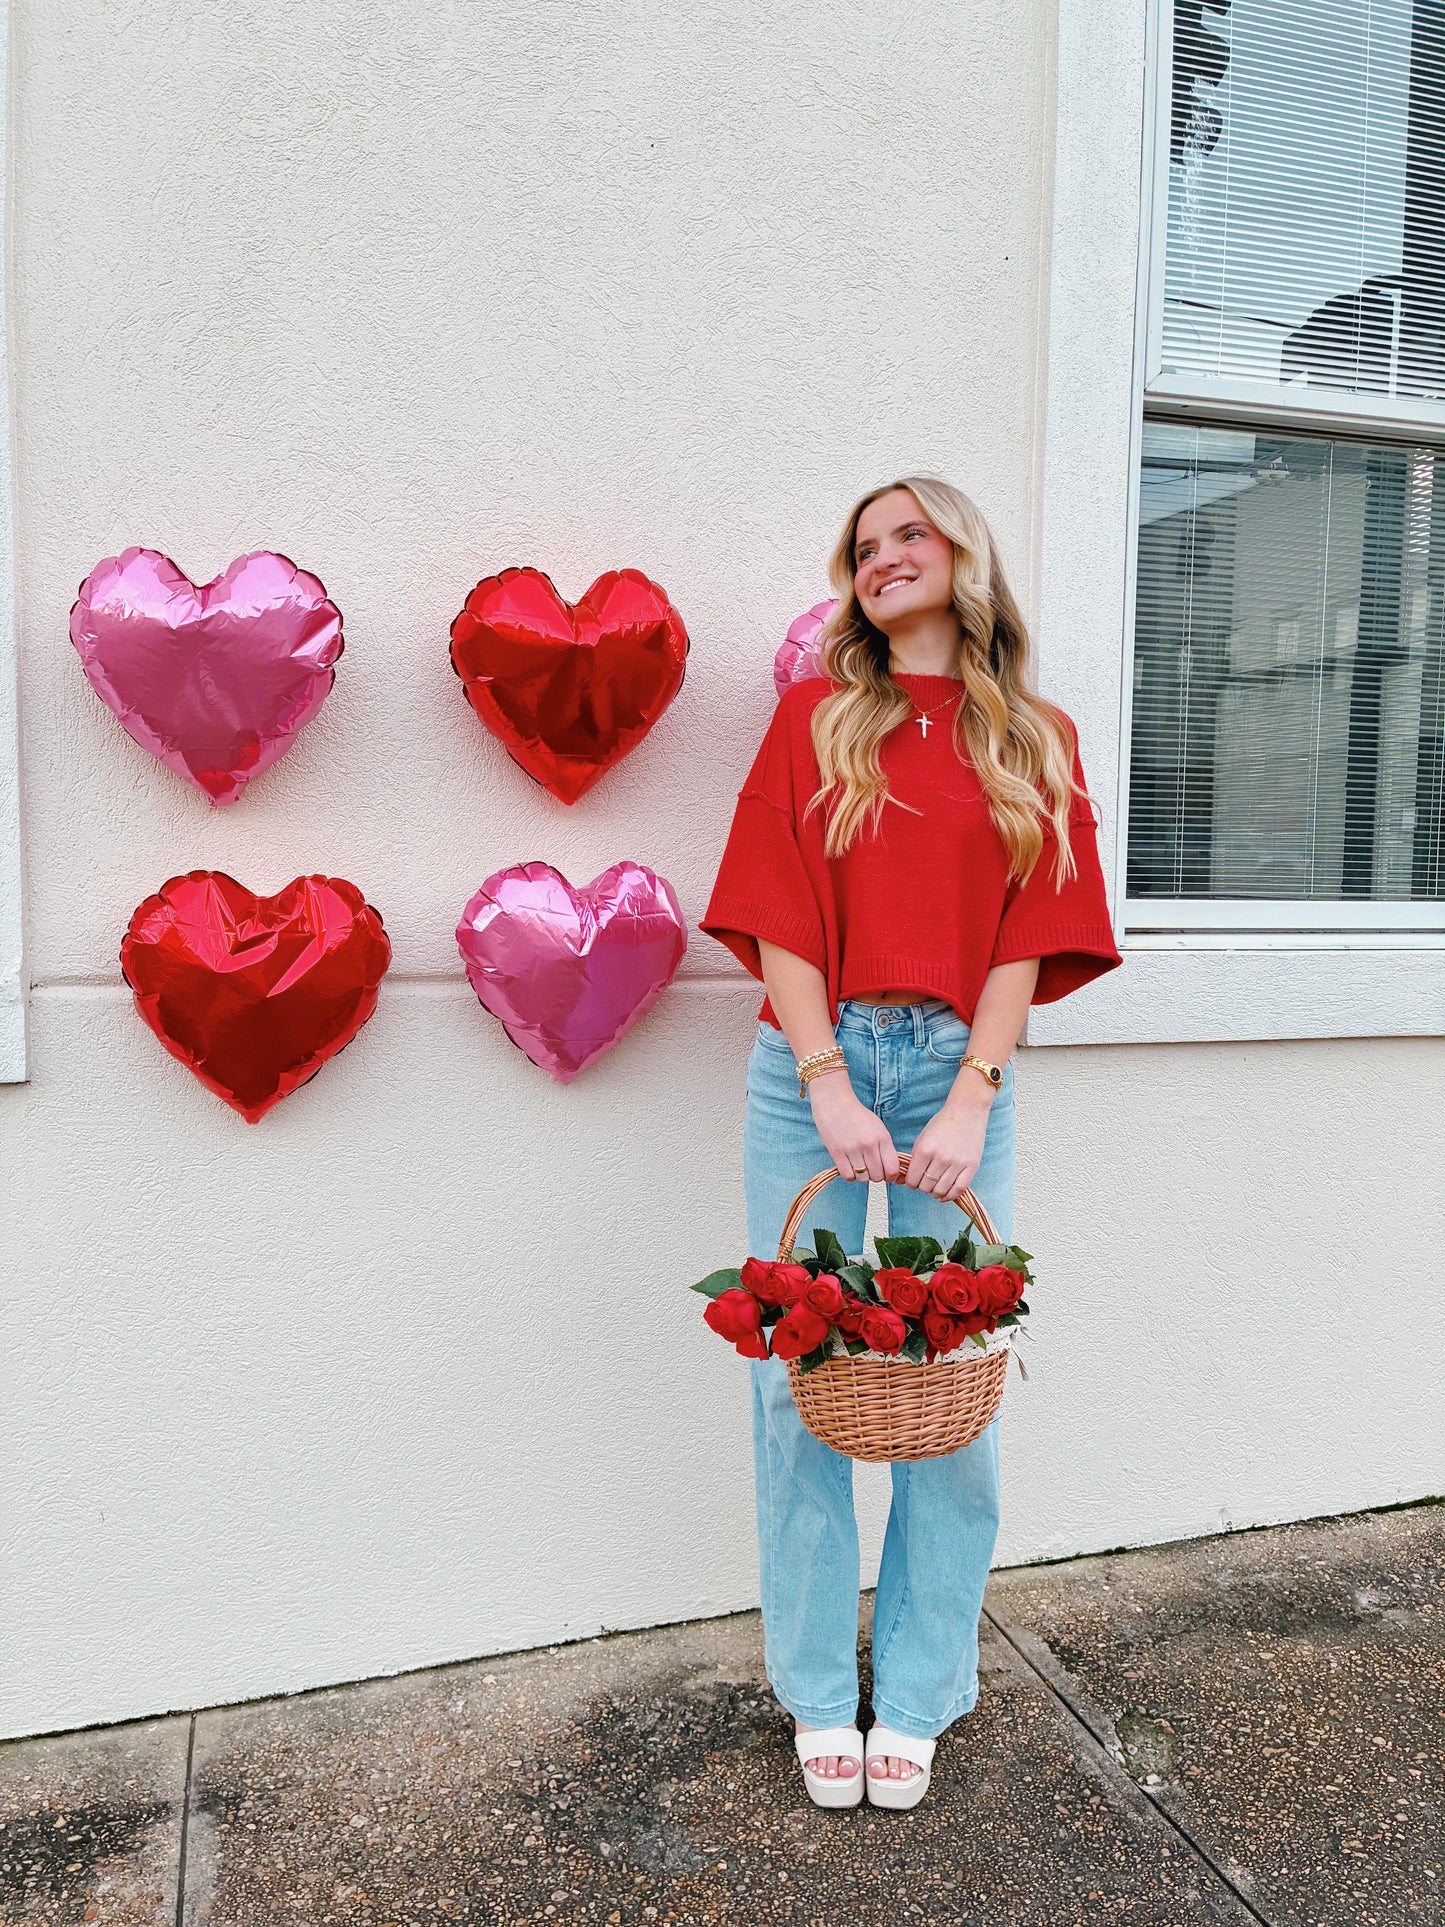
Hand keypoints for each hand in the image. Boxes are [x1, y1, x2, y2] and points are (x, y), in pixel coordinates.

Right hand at [808, 1072, 900, 1182]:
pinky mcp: (837, 1152)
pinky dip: (849, 1175)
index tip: (886, 1175)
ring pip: (863, 1178)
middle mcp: (869, 1145)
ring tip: (858, 1166)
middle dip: (875, 1176)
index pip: (892, 1169)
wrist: (834, 1102)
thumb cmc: (857, 1114)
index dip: (890, 1176)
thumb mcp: (878, 1127)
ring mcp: (852, 1149)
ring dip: (862, 1176)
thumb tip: (889, 1169)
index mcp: (883, 1137)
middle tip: (870, 1168)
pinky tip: (848, 1166)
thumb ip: (885, 1147)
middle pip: (878, 1177)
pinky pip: (848, 1176)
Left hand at [903, 1084, 991, 1198]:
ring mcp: (957, 1163)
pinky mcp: (971, 1166)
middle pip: (926, 1187)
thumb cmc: (942, 1124)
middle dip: (923, 1187)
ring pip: (941, 1190)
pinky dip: (950, 1196)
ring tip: (934, 1188)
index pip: (913, 1179)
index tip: (913, 1182)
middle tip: (925, 1182)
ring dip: (935, 1193)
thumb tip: (899, 1181)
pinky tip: (945, 1195)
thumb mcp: (922, 1139)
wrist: (966, 1112)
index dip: (911, 1184)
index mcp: (925, 1150)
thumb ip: (912, 1160)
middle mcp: (941, 1158)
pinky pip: (959, 1189)